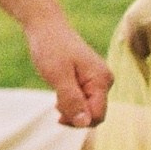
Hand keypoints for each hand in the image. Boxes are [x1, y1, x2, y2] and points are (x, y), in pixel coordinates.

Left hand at [24, 13, 112, 128]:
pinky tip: (59, 95)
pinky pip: (84, 101)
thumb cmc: (51, 48)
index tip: (57, 111)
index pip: (97, 115)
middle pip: (94, 114)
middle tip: (55, 102)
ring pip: (87, 109)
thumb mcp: (58, 76)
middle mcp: (105, 81)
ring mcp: (98, 80)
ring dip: (70, 108)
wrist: (45, 26)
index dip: (78, 120)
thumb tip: (84, 123)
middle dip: (74, 115)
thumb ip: (72, 100)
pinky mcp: (89, 79)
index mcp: (102, 80)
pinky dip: (70, 102)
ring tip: (56, 95)